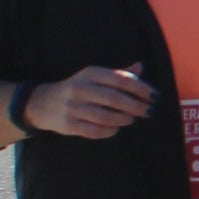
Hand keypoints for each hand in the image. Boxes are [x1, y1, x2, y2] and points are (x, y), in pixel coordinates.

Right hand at [23, 64, 154, 139]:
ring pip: (107, 117)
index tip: (155, 96)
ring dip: (125, 119)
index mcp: (90, 73)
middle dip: (136, 106)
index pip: (121, 79)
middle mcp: (80, 88)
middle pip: (115, 99)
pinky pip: (96, 131)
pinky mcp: (69, 125)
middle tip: (148, 111)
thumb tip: (141, 66)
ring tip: (132, 118)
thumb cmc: (79, 89)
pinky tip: (116, 128)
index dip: (141, 88)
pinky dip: (111, 131)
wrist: (43, 103)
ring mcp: (73, 107)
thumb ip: (118, 74)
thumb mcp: (95, 77)